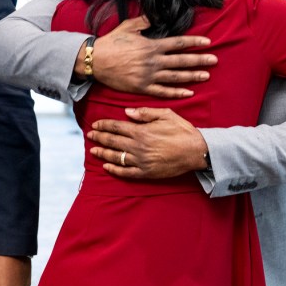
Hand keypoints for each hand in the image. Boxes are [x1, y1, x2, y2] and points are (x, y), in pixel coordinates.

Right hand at [88, 16, 217, 97]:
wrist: (94, 61)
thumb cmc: (111, 43)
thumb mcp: (128, 27)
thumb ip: (144, 21)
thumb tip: (156, 15)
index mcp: (151, 45)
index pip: (179, 43)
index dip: (194, 42)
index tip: (207, 42)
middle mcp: (153, 61)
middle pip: (182, 60)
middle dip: (200, 60)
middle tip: (214, 60)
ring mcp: (148, 76)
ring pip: (176, 76)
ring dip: (192, 76)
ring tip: (206, 75)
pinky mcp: (142, 87)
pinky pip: (163, 91)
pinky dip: (177, 92)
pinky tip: (189, 92)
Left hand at [88, 107, 207, 178]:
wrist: (196, 151)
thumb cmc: (182, 131)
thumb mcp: (166, 114)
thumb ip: (145, 113)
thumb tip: (127, 112)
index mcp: (142, 131)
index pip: (117, 127)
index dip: (104, 125)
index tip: (95, 124)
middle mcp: (138, 146)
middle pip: (113, 141)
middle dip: (99, 137)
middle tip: (90, 135)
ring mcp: (141, 161)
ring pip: (116, 157)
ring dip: (103, 153)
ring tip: (94, 150)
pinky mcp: (146, 172)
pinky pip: (126, 172)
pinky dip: (115, 170)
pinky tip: (107, 167)